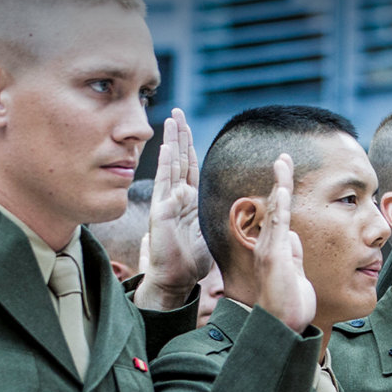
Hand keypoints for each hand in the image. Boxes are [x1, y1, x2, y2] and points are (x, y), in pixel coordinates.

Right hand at [139, 108, 211, 308]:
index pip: (190, 167)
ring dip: (172, 141)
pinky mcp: (161, 210)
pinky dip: (166, 163)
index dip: (190, 146)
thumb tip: (231, 209)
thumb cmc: (191, 262)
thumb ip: (214, 217)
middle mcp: (177, 197)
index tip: (187, 127)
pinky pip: (164, 182)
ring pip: (171, 165)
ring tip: (171, 119)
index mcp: (189, 202)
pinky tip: (167, 146)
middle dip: (179, 135)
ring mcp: (167, 202)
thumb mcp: (210, 234)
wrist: (175, 280)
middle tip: (177, 112)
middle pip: (180, 159)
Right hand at [254, 155, 314, 331]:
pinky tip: (284, 189)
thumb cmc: (290, 305)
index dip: (283, 192)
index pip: (280, 214)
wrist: (282, 326)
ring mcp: (270, 250)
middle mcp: (268, 246)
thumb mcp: (296, 274)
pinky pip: (278, 226)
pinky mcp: (274, 257)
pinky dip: (281, 206)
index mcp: (275, 249)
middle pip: (276, 206)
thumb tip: (295, 237)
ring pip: (276, 210)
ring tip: (282, 163)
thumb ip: (294, 255)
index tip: (286, 173)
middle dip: (280, 180)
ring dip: (280, 185)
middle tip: (283, 158)